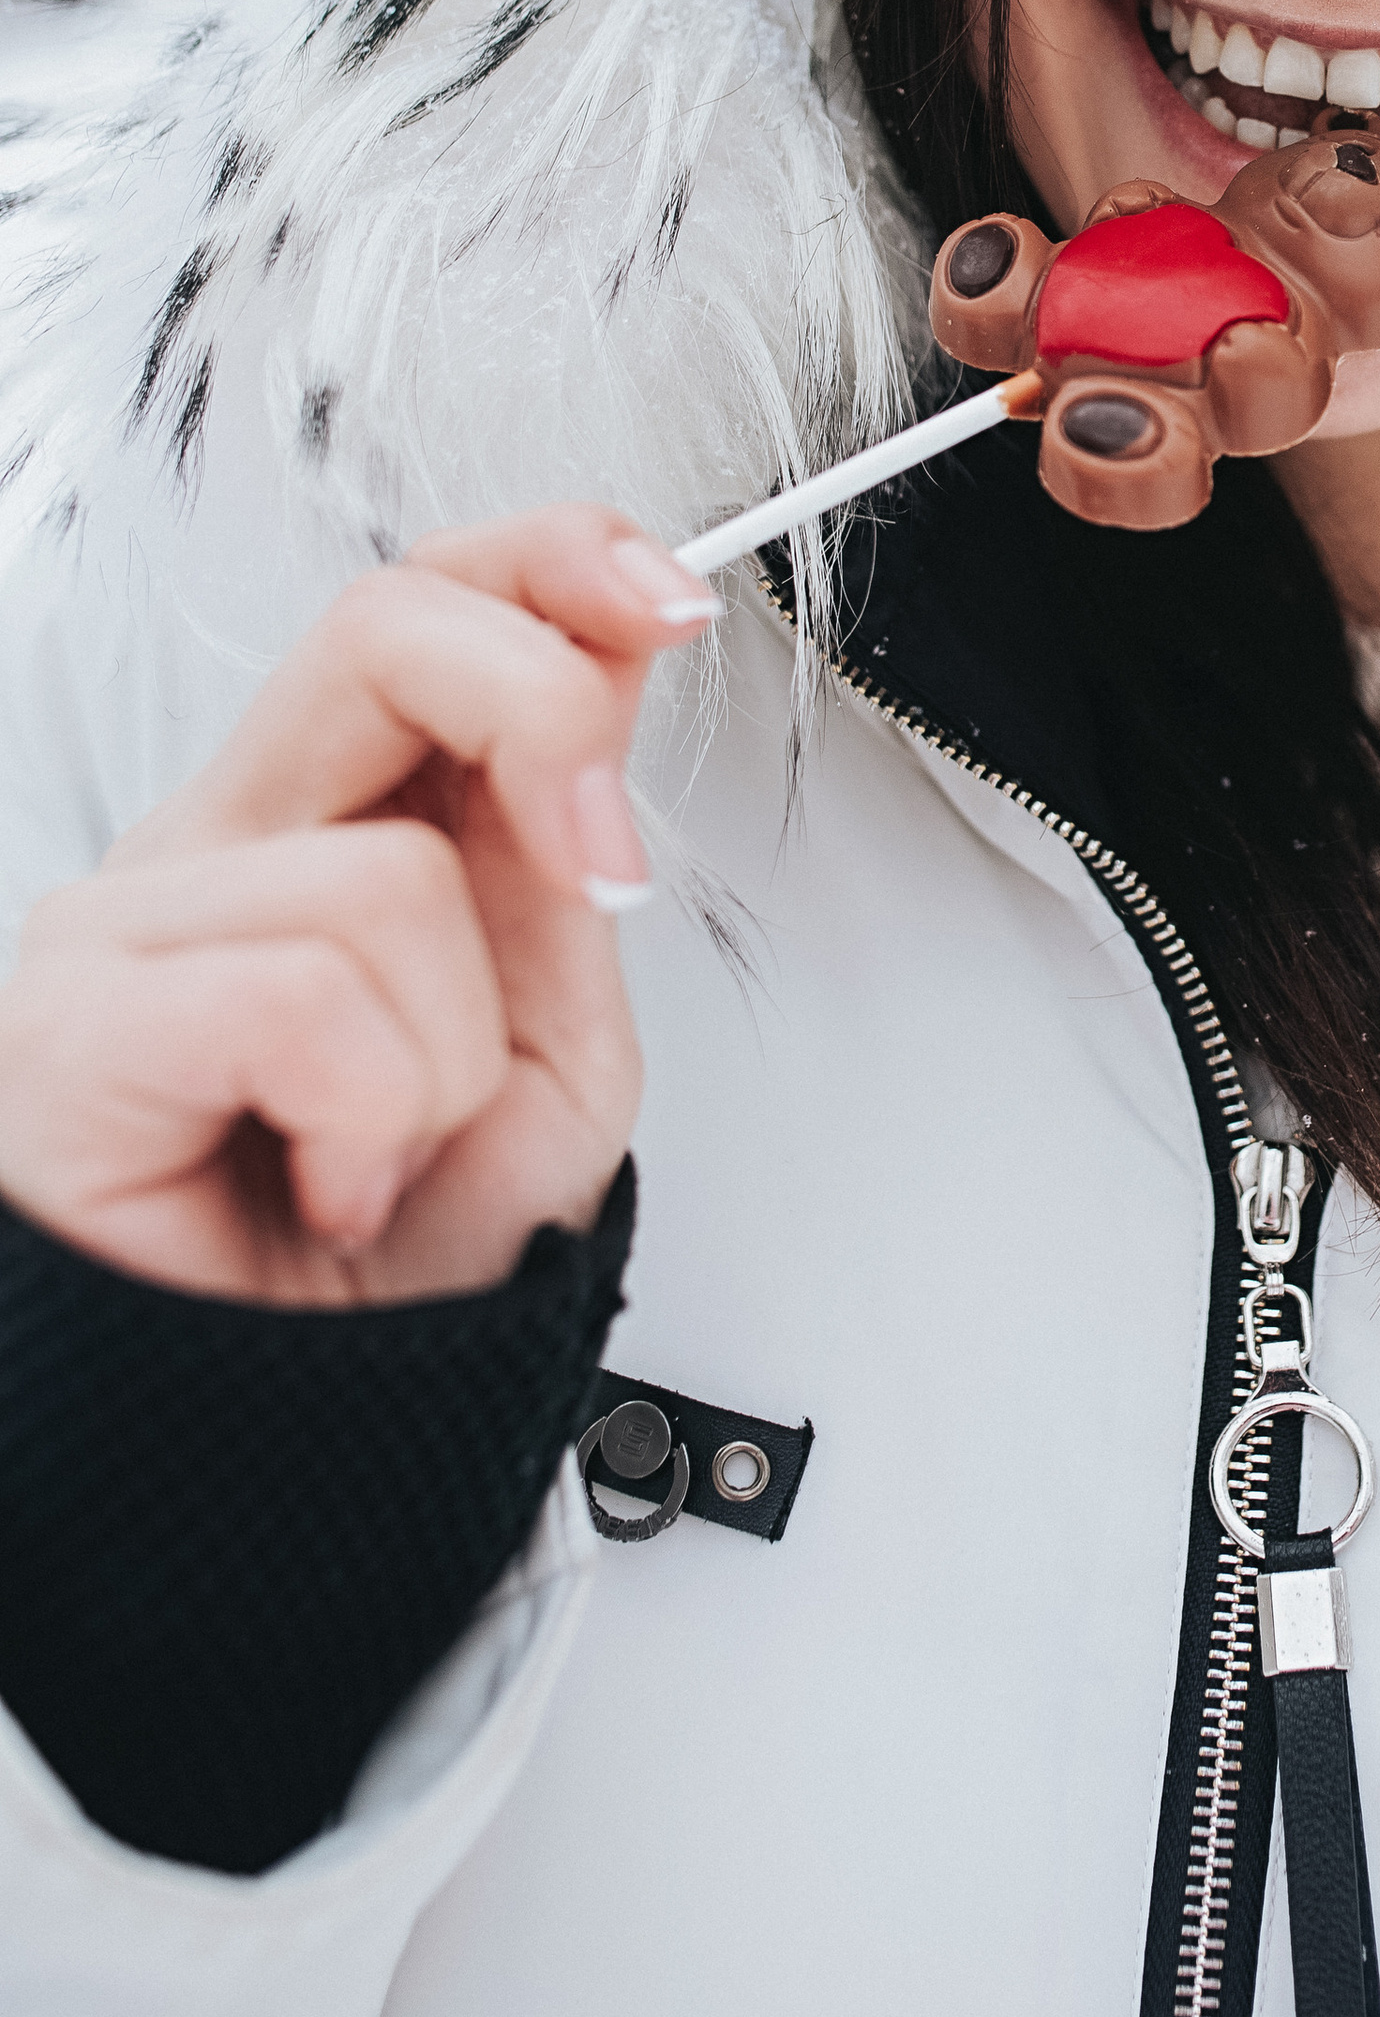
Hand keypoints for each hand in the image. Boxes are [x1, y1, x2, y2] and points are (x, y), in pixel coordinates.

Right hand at [0, 509, 718, 1305]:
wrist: (268, 1458)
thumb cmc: (376, 1272)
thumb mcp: (549, 1050)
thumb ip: (565, 863)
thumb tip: (605, 673)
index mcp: (330, 825)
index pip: (421, 601)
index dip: (550, 557)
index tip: (667, 596)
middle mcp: (223, 842)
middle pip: (381, 626)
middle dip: (543, 713)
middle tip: (599, 871)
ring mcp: (132, 921)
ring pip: (392, 874)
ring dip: (454, 1053)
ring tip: (385, 1150)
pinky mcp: (75, 1019)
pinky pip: (308, 995)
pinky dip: (371, 1112)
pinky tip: (326, 1177)